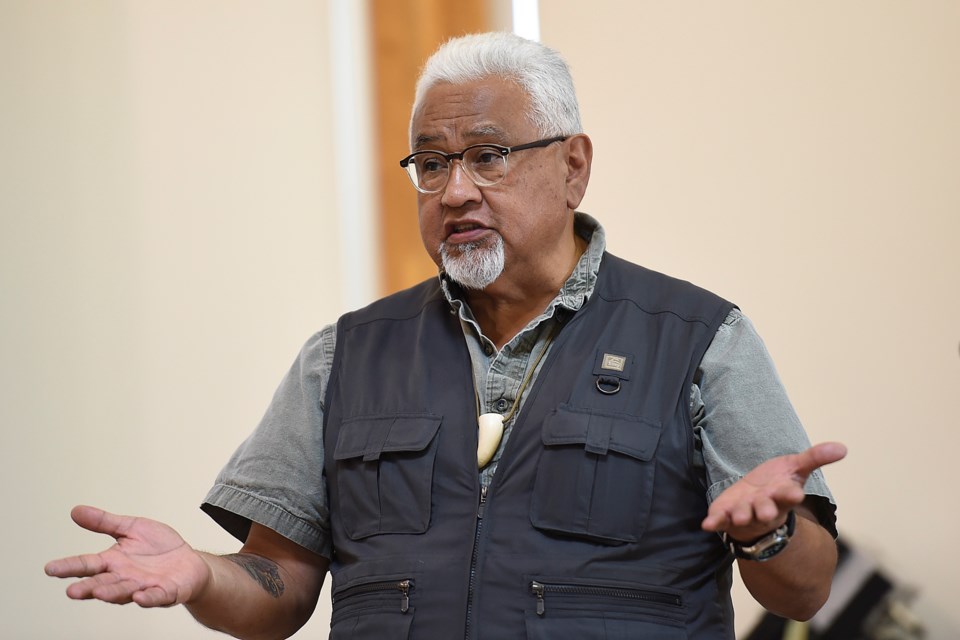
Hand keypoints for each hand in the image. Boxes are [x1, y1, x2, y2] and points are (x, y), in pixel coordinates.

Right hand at [45, 505, 210, 606]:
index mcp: (113, 562)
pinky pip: (156, 597)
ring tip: (100, 592)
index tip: (50, 568)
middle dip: (88, 588)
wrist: (189, 562)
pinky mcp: (165, 592)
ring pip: (125, 592)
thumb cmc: (159, 547)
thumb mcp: (131, 528)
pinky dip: (148, 598)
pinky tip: (140, 597)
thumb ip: (104, 522)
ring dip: (113, 593)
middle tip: (72, 591)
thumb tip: (76, 510)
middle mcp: (124, 577)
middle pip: (102, 583)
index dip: (69, 567)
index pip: (87, 564)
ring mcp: (144, 586)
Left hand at [701, 442, 846, 541]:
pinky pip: (720, 520)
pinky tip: (707, 524)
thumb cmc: (776, 485)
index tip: (796, 493)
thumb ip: (815, 458)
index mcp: (781, 495)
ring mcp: (745, 512)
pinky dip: (714, 522)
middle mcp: (764, 507)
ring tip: (739, 516)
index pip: (788, 495)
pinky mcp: (726, 514)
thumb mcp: (796, 468)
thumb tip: (843, 447)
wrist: (755, 502)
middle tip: (767, 512)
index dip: (791, 494)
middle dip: (766, 510)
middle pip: (766, 509)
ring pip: (744, 516)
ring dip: (741, 516)